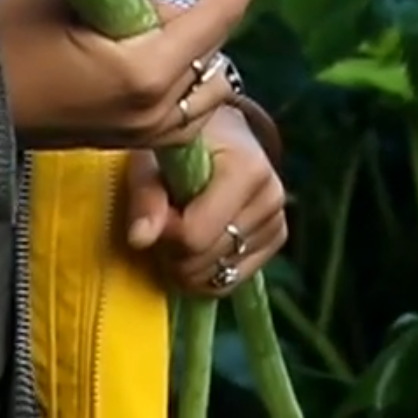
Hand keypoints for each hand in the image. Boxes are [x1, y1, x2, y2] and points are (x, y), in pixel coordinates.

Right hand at [0, 0, 284, 152]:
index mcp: (144, 71)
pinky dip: (181, 78)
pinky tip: (137, 58)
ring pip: (205, 81)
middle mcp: (158, 109)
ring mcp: (148, 133)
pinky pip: (186, 108)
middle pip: (209, 47)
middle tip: (122, 6)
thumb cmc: (8, 42)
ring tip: (125, 34)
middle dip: (188, 15)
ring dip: (188, 49)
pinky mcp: (135, 143)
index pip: (215, 17)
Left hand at [123, 103, 288, 297]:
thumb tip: (140, 238)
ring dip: (187, 266)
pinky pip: (232, 281)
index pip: (195, 234)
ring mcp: (277, 219)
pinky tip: (199, 248)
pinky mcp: (277, 238)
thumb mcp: (152, 162)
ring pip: (217, 276)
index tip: (157, 213)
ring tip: (181, 233)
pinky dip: (208, 274)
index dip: (164, 232)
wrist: (217, 136)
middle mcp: (271, 194)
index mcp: (247, 167)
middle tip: (166, 224)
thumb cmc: (180, 148)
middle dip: (174, 251)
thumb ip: (146, 197)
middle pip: (204, 258)